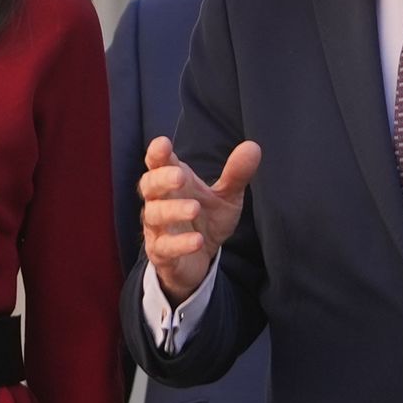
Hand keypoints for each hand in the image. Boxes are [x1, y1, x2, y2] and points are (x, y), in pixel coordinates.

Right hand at [139, 136, 260, 304]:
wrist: (198, 260)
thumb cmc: (206, 221)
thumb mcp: (225, 198)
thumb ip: (235, 175)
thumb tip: (253, 146)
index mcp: (173, 184)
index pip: (158, 164)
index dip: (157, 154)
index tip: (163, 143)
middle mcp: (160, 202)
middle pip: (149, 186)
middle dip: (161, 179)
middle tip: (180, 177)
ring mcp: (158, 228)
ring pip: (154, 215)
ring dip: (173, 211)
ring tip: (195, 209)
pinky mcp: (161, 253)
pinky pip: (165, 247)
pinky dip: (179, 243)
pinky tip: (196, 240)